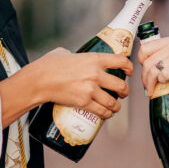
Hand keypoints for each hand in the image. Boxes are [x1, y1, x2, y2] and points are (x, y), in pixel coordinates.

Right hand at [0, 48, 131, 124]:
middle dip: (124, 91)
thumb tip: (77, 57)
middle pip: (121, 85)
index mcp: (94, 59)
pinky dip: (106, 114)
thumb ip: (76, 55)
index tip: (129, 72)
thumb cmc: (49, 65)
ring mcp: (90, 89)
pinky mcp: (84, 102)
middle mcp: (96, 74)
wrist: (39, 80)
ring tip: (115, 107)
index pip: (121, 61)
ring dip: (117, 106)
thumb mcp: (66, 53)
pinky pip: (102, 111)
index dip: (129, 67)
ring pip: (113, 102)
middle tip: (123, 93)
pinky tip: (106, 114)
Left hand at [138, 37, 168, 99]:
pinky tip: (163, 87)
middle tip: (147, 85)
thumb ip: (168, 54)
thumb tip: (151, 65)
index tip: (145, 71)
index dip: (141, 61)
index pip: (145, 48)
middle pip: (145, 60)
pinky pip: (162, 75)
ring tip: (151, 90)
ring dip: (149, 83)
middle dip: (143, 76)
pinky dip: (159, 83)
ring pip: (151, 69)